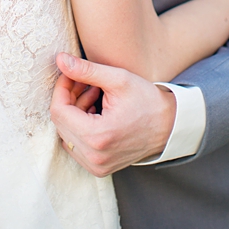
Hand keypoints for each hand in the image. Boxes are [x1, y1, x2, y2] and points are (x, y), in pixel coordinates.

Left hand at [50, 53, 175, 175]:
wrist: (169, 126)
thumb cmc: (146, 100)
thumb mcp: (117, 79)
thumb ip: (86, 70)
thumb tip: (60, 60)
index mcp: (98, 136)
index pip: (59, 111)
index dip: (61, 88)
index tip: (71, 74)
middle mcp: (94, 157)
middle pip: (60, 123)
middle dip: (68, 98)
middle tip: (85, 83)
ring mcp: (96, 166)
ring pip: (66, 134)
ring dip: (73, 112)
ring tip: (94, 95)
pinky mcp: (99, 168)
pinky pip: (76, 145)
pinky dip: (79, 127)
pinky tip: (95, 111)